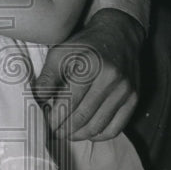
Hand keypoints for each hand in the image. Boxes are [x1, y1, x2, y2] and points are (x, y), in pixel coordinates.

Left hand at [32, 9, 143, 140]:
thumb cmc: (85, 45)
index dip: (54, 117)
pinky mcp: (133, 98)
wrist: (119, 34)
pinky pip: (115, 128)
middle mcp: (110, 79)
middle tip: (53, 131)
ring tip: (66, 133)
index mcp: (90, 66)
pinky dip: (98, 135)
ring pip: (98, 126)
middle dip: (63, 129)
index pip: (68, 102)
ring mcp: (124, 90)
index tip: (44, 122)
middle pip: (82, 117)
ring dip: (79, 135)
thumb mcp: (61, 52)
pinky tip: (86, 132)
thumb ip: (47, 76)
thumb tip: (36, 100)